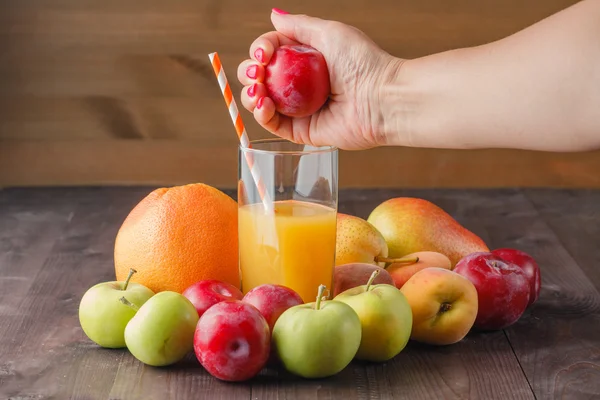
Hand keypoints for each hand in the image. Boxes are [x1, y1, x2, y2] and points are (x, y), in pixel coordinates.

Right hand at [237, 10, 403, 149]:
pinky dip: (261, 115)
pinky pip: (273, 125)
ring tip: (258, 91)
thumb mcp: (329, 33)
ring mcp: (300, 108)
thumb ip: (299, 25)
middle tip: (257, 74)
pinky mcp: (302, 131)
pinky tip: (263, 105)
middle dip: (249, 73)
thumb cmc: (364, 63)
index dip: (260, 51)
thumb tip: (273, 15)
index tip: (264, 54)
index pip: (270, 52)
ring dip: (250, 95)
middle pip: (261, 78)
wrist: (383, 99)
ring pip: (261, 102)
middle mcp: (300, 84)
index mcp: (306, 59)